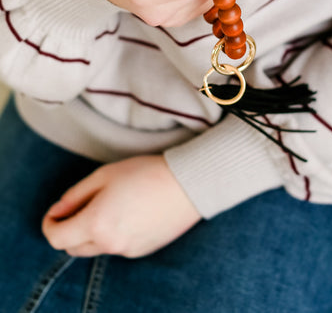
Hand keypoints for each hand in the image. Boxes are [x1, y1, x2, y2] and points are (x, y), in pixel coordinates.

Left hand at [42, 155, 200, 257]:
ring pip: (95, 248)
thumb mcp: (104, 175)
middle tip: (80, 205)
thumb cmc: (145, 173)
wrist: (187, 184)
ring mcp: (127, 250)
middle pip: (72, 247)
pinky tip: (128, 213)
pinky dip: (112, 234)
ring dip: (91, 233)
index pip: (56, 238)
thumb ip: (75, 194)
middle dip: (69, 229)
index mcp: (96, 224)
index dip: (50, 223)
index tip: (57, 211)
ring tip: (109, 205)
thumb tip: (58, 210)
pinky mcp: (142, 251)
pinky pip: (116, 247)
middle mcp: (109, 244)